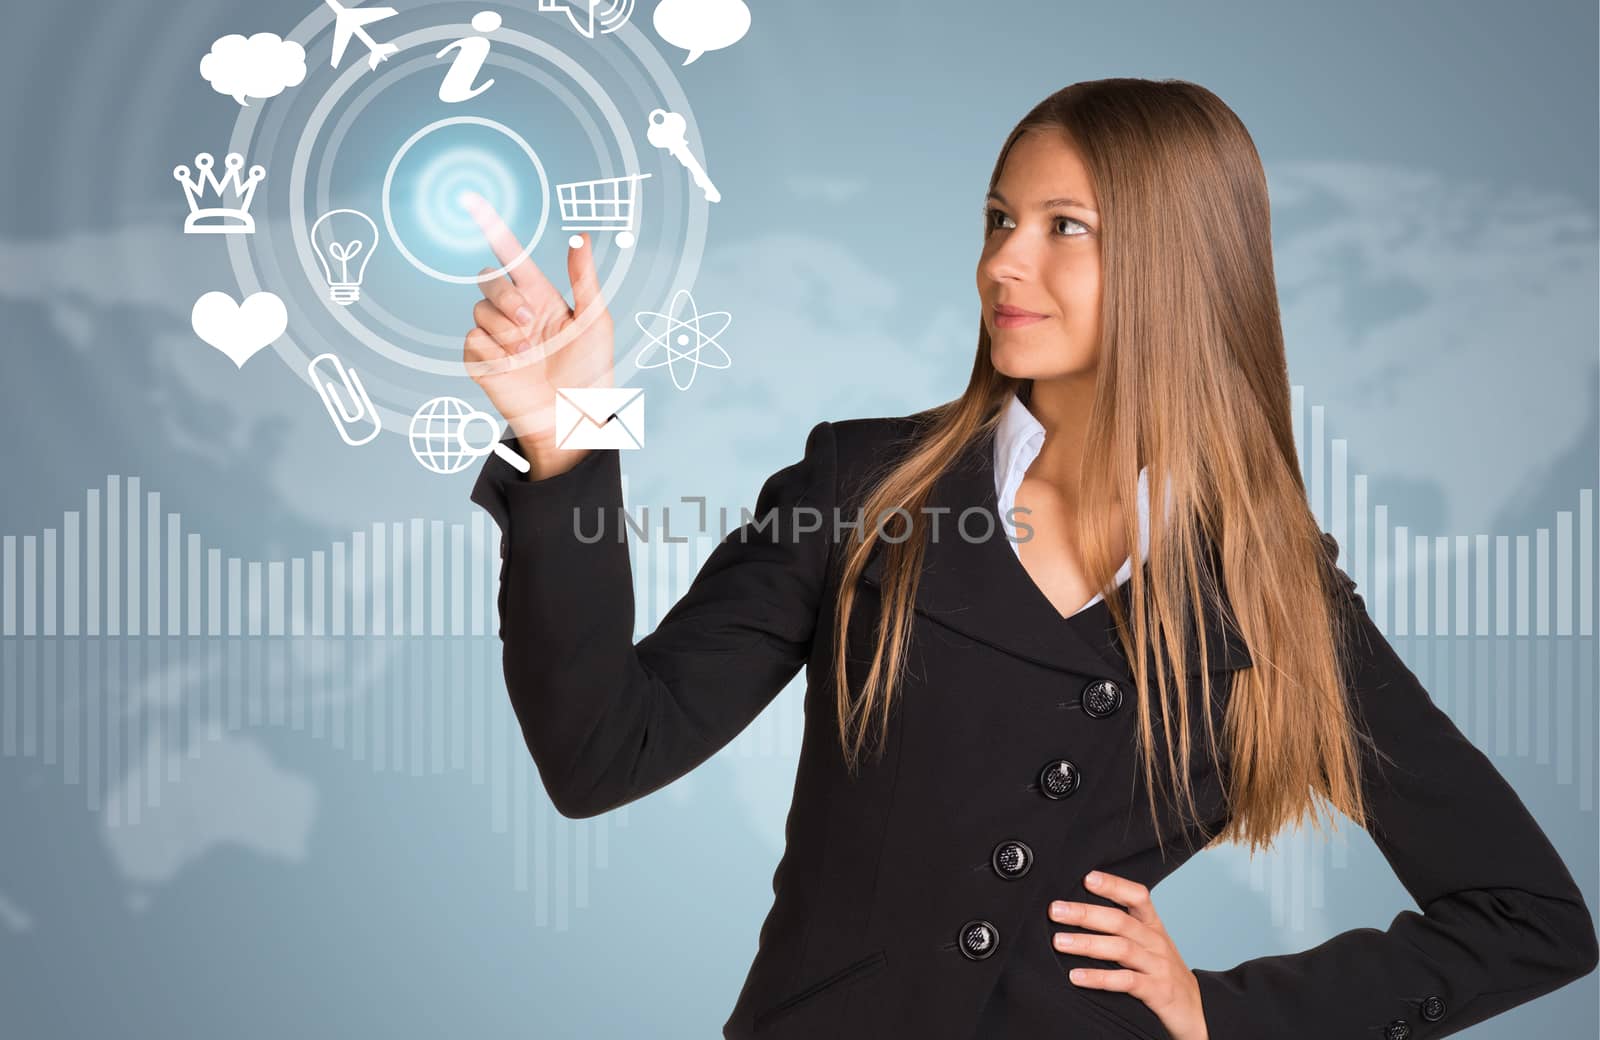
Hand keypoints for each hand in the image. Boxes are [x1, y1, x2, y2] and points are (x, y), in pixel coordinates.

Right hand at [459, 191, 615, 474]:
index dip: (492, 228)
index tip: (472, 201)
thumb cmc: (590, 375)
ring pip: (479, 309)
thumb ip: (584, 279)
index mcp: (541, 298)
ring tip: (527, 353)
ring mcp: (496, 337)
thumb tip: (581, 236)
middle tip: (527, 321)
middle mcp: (515, 313)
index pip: (512, 256)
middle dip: (504, 296)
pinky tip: (512, 366)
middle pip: (488, 278)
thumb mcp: (595, 323)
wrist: (572, 420)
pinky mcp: (480, 360)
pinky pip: (472, 338)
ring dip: (504, 329)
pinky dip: (493, 351)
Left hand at [1050, 870, 1209, 1039]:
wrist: (1194, 1011)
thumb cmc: (1161, 973)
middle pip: (1120, 921)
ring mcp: (1158, 966)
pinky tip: (1076, 976)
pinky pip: (1126, 981)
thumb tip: (1078, 912)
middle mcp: (1156, 942)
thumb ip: (1123, 928)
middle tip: (1055, 910)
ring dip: (1087, 944)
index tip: (1087, 878)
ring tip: (1058, 942)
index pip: (1137, 896)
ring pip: (1121, 948)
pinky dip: (1099, 978)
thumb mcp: (1148, 945)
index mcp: (1153, 926)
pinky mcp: (1157, 991)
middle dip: (1085, 914)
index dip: (1114, 885)